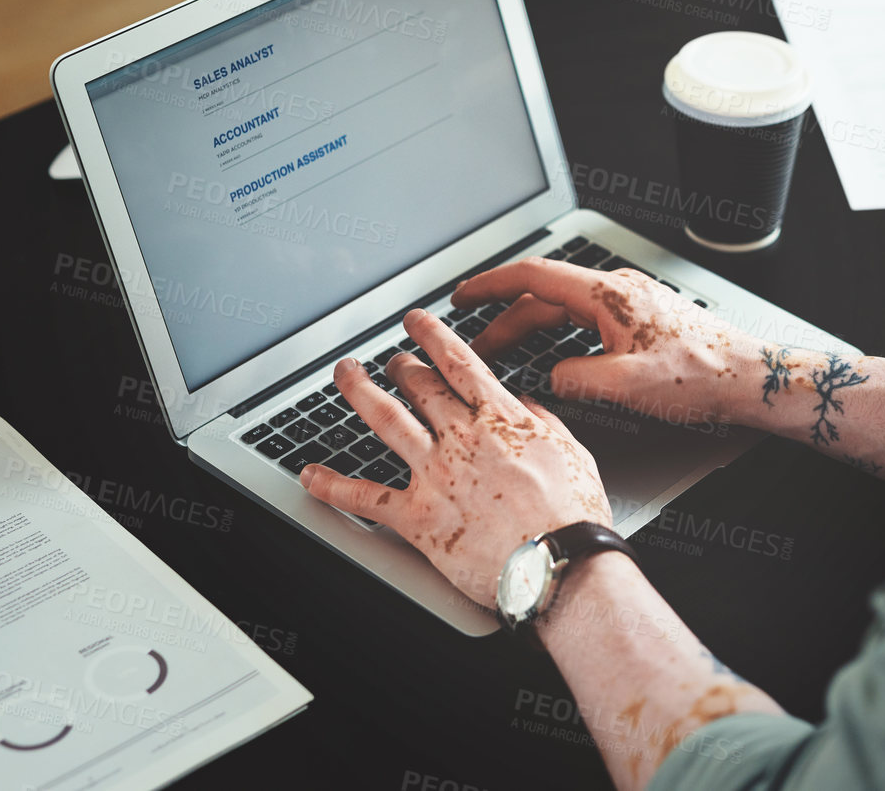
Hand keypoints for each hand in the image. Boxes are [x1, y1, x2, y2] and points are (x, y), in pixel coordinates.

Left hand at [299, 308, 610, 608]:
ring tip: (346, 374)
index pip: (457, 362)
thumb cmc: (572, 517)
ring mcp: (435, 474)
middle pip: (419, 386)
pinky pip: (364, 496)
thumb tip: (526, 405)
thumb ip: (544, 423)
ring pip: (385, 419)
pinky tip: (309, 474)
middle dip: (401, 367)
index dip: (431, 335)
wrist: (558, 563)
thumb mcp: (574, 453)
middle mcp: (462, 438)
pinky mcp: (417, 517)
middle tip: (393, 361)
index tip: (417, 322)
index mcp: (501, 419)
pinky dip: (331, 485)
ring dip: (359, 392)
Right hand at [449, 258, 762, 429]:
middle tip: (473, 338)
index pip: (535, 276)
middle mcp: (617, 290)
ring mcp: (630, 301)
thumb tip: (553, 377)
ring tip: (502, 349)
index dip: (492, 284)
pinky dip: (556, 330)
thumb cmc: (702, 375)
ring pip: (565, 307)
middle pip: (545, 295)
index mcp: (609, 295)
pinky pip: (585, 317)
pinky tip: (551, 350)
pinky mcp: (640, 317)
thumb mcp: (629, 385)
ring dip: (530, 325)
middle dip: (504, 316)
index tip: (463, 294)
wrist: (748, 376)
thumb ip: (578, 379)